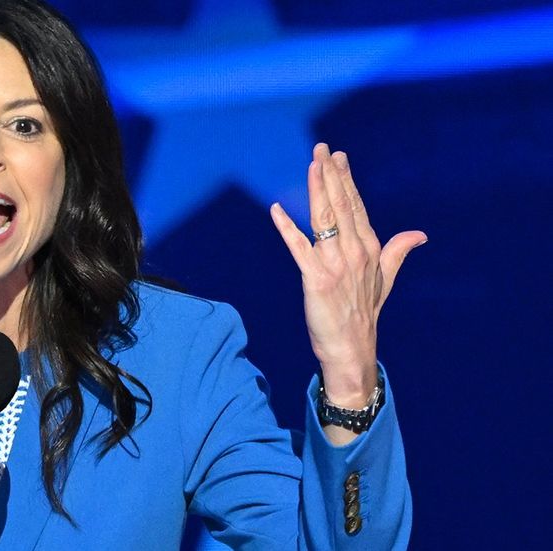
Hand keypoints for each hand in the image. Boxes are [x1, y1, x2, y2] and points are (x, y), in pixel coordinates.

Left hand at [269, 143, 426, 406]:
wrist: (352, 348)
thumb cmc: (364, 313)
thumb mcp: (384, 279)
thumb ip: (397, 251)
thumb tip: (420, 234)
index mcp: (369, 248)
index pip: (355, 206)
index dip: (345, 179)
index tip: (337, 156)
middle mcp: (355, 252)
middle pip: (341, 205)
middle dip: (331, 175)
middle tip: (322, 148)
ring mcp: (336, 265)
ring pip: (324, 219)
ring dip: (317, 190)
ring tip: (311, 165)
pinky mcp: (316, 279)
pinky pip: (299, 248)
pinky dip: (287, 228)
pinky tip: (276, 209)